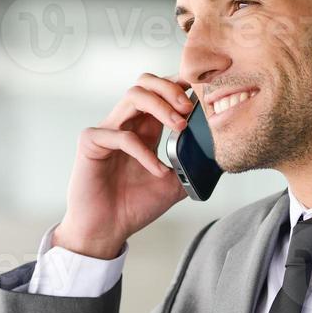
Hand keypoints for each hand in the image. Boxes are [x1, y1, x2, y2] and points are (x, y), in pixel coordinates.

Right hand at [52, 73, 192, 258]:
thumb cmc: (134, 206)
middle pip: (145, 82)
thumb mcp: (174, 185)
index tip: (202, 92)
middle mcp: (125, 124)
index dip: (180, 84)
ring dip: (161, 107)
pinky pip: (121, 136)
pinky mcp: (91, 143)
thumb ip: (191, 166)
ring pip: (133, 96)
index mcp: (144, 129)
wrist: (107, 230)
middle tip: (190, 109)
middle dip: (171, 89)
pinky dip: (144, 152)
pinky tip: (157, 170)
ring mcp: (107, 130)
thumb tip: (220, 155)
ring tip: (180, 127)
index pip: (161, 92)